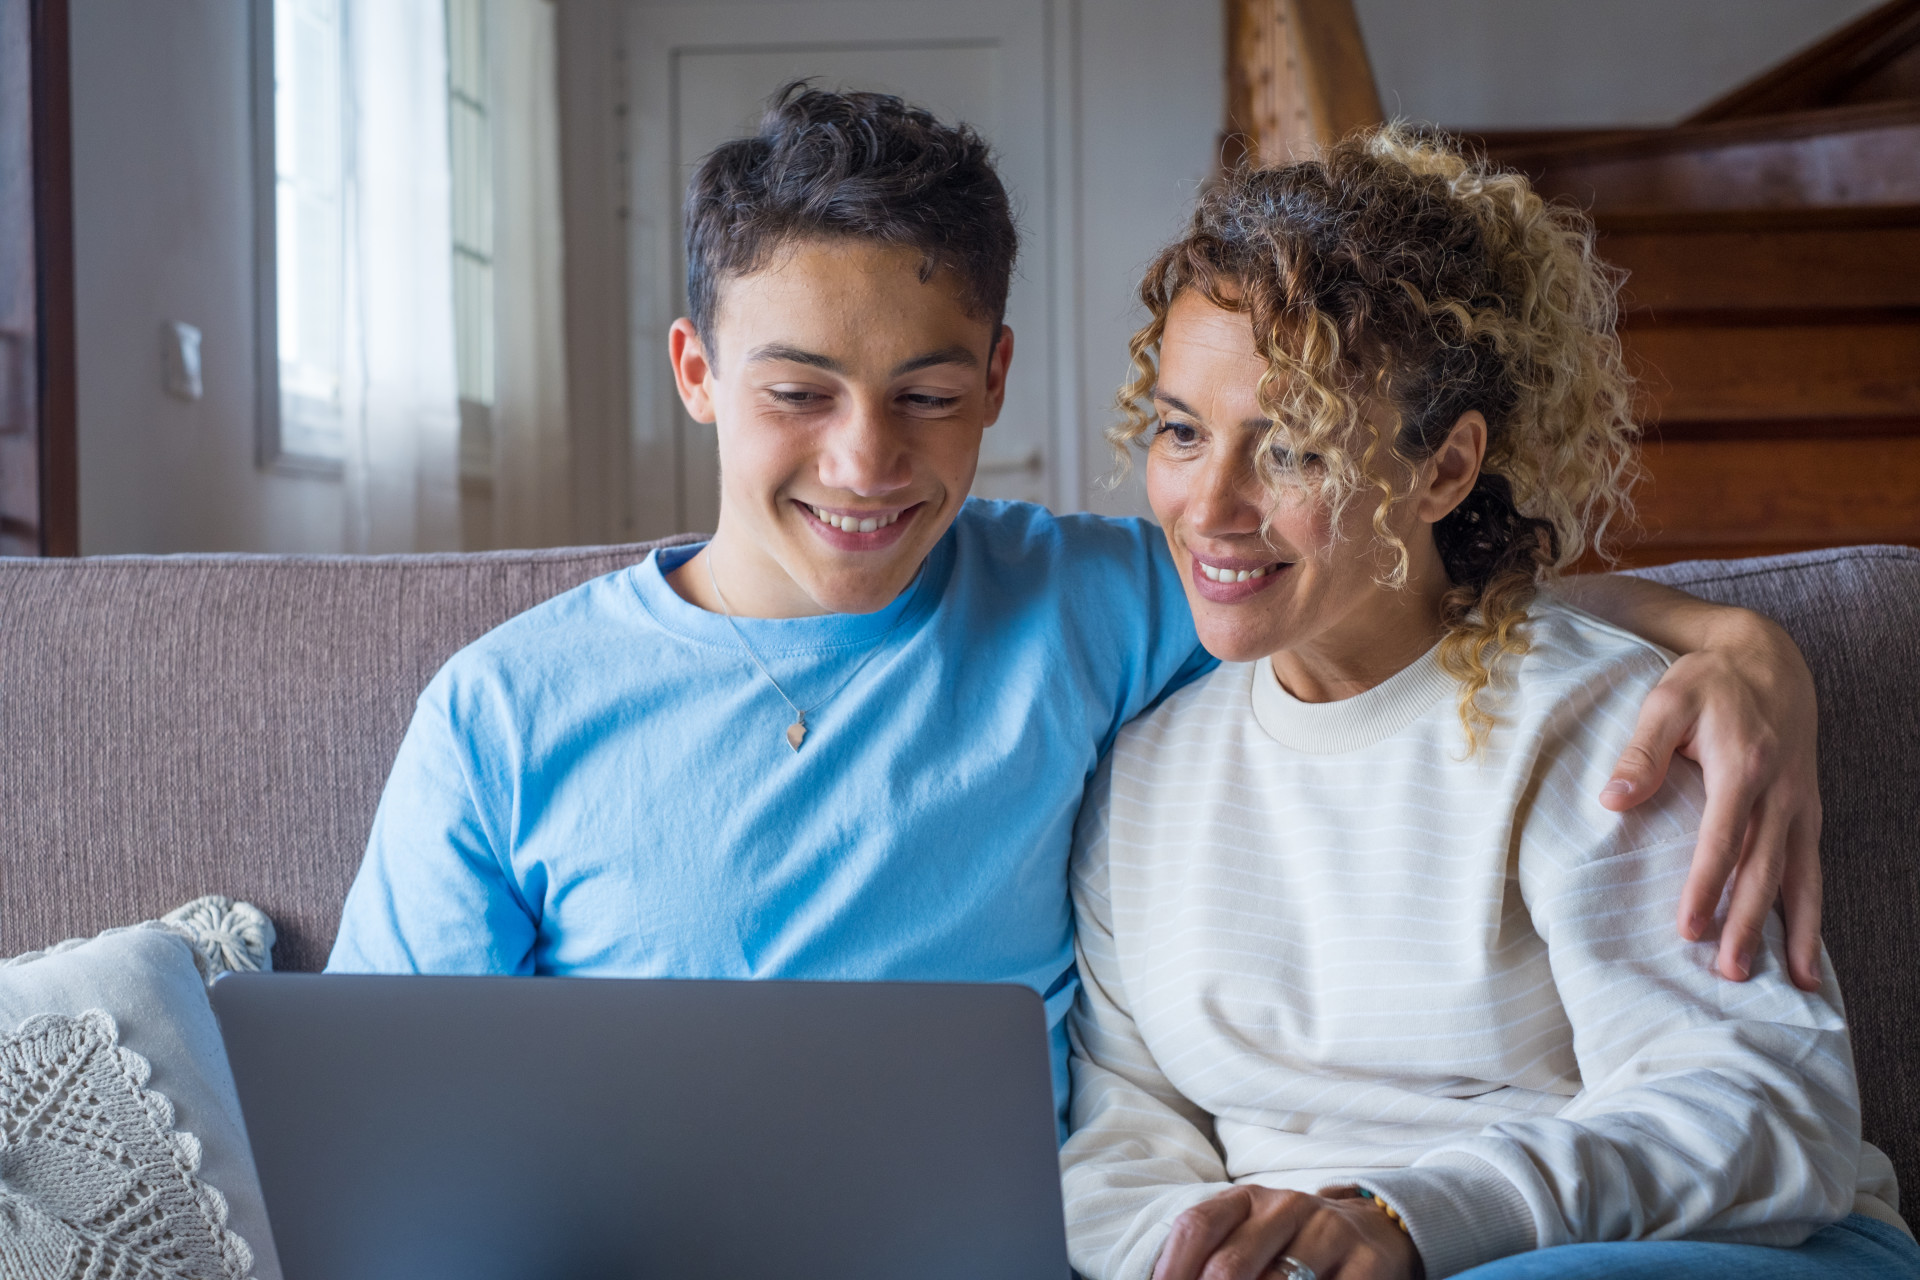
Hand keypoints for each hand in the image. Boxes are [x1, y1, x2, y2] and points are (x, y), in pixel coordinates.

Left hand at [1152, 1186, 1420, 1279]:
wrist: (1375, 1231)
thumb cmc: (1295, 1241)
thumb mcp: (1252, 1234)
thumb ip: (1214, 1255)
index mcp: (1249, 1198)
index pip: (1196, 1226)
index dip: (1172, 1269)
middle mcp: (1287, 1207)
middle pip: (1230, 1264)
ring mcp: (1329, 1233)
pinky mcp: (1368, 1264)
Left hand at [1600, 606, 1822, 990]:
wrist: (1770, 659)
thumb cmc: (1709, 682)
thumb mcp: (1667, 700)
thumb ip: (1641, 750)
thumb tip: (1613, 799)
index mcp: (1742, 766)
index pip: (1721, 838)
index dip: (1705, 886)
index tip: (1687, 929)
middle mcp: (1780, 792)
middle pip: (1763, 868)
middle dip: (1748, 923)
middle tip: (1729, 972)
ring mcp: (1800, 805)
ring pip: (1799, 877)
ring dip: (1792, 931)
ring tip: (1790, 984)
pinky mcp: (1808, 812)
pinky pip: (1813, 870)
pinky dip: (1812, 914)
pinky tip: (1807, 957)